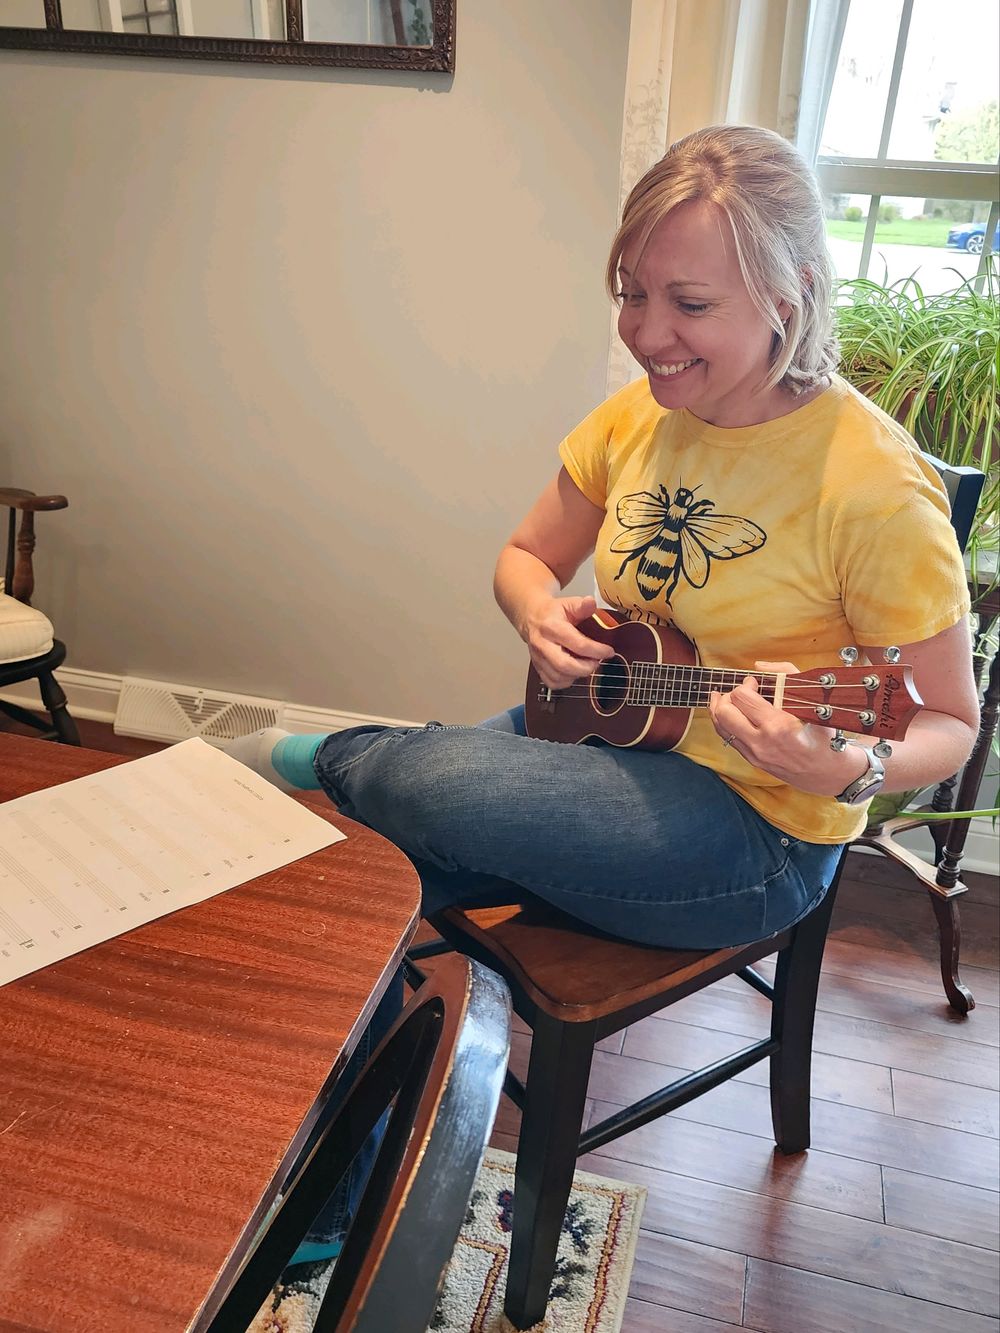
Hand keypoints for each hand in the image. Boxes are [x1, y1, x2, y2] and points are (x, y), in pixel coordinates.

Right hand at [523, 594, 612, 689]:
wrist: (531, 617)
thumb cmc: (553, 612)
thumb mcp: (568, 603)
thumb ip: (582, 605)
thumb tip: (591, 602)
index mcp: (552, 626)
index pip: (577, 644)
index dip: (597, 650)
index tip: (609, 651)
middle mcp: (542, 644)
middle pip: (564, 665)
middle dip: (586, 668)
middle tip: (597, 662)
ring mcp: (538, 657)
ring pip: (558, 676)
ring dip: (577, 675)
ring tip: (586, 665)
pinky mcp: (537, 667)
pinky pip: (552, 682)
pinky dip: (566, 681)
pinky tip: (574, 672)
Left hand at [709, 660, 862, 794]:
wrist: (827, 771)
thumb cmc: (823, 735)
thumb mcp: (813, 699)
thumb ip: (787, 674)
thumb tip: (759, 666)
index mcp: (778, 726)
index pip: (742, 698)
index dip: (745, 684)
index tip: (755, 682)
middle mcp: (761, 742)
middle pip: (724, 713)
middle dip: (728, 695)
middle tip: (741, 691)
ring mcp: (754, 753)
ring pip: (720, 726)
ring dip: (720, 708)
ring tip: (724, 697)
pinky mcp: (751, 760)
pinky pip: (727, 738)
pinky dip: (725, 722)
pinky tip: (730, 713)